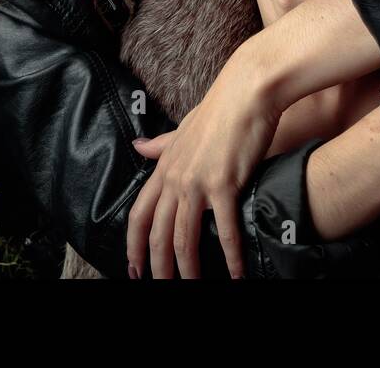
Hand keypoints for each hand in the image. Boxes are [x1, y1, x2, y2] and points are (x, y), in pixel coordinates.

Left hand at [126, 55, 282, 278]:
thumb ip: (161, 145)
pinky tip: (237, 275)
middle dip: (157, 267)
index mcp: (164, 167)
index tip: (133, 268)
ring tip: (195, 287)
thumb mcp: (182, 127)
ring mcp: (197, 182)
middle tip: (161, 287)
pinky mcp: (224, 184)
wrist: (246, 91)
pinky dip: (231, 257)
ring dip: (189, 269)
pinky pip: (225, 231)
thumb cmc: (219, 109)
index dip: (134, 244)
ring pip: (185, 238)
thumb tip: (137, 147)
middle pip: (158, 233)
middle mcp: (175, 178)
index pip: (139, 213)